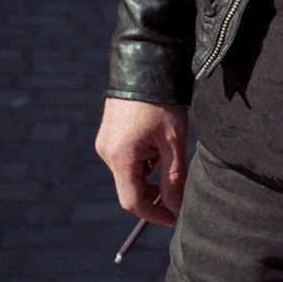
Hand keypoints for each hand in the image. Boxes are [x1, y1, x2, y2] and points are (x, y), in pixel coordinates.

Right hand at [95, 98, 188, 226]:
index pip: (133, 201)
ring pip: (129, 173)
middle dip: (154, 193)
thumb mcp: (174, 141)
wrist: (145, 64)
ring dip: (150, 173)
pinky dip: (143, 160)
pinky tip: (157, 142)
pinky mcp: (108, 134)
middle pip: (130, 188)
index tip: (173, 218)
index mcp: (121, 156)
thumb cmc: (162, 102)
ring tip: (169, 152)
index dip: (154, 214)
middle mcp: (107, 152)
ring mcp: (105, 142)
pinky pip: (125, 158)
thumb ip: (173, 177)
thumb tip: (174, 206)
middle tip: (177, 189)